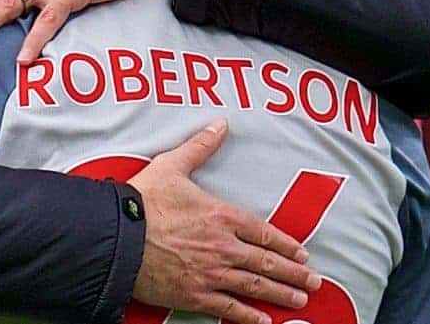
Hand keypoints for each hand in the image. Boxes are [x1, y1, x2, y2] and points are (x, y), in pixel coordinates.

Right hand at [129, 120, 321, 323]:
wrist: (117, 237)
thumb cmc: (143, 201)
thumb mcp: (172, 166)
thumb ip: (200, 147)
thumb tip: (219, 125)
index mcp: (221, 215)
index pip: (263, 232)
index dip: (286, 243)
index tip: (302, 252)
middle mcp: (223, 247)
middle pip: (267, 262)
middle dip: (294, 272)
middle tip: (312, 280)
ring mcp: (211, 273)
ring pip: (255, 286)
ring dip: (280, 293)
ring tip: (299, 298)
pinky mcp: (195, 295)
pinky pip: (229, 308)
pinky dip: (249, 317)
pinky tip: (264, 321)